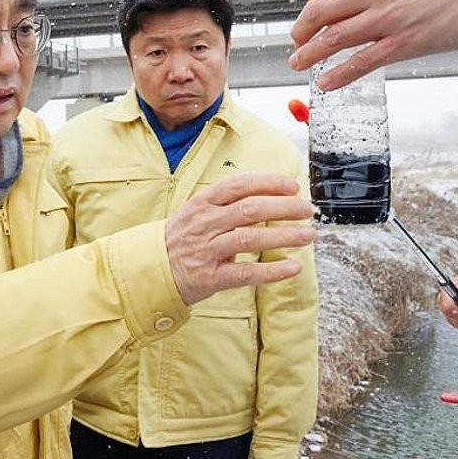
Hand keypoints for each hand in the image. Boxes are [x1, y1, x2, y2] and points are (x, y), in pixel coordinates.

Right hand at [165, 173, 313, 305]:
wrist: (150, 270)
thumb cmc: (180, 239)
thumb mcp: (196, 212)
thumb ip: (226, 204)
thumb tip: (267, 195)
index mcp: (203, 203)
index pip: (240, 185)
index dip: (269, 183)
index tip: (292, 186)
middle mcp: (205, 223)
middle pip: (251, 209)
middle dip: (284, 207)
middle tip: (307, 210)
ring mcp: (208, 250)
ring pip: (251, 237)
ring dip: (284, 235)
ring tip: (307, 235)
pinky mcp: (211, 276)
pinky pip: (246, 272)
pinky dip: (272, 270)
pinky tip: (292, 267)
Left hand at [288, 0, 457, 89]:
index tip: (315, 4)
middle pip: (319, 10)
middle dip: (302, 29)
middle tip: (298, 41)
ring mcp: (389, 17)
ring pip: (331, 37)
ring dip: (308, 53)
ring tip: (297, 64)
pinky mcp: (407, 42)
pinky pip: (360, 62)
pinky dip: (336, 74)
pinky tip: (325, 83)